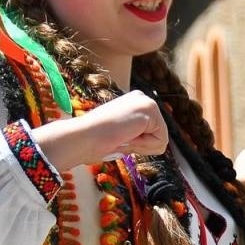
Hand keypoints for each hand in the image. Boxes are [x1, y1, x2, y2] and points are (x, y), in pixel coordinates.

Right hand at [33, 92, 169, 170]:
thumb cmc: (94, 141)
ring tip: (122, 136)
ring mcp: (147, 102)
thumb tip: (158, 144)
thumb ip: (136, 136)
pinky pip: (160, 141)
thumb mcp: (120, 136)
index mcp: (133, 104)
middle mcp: (142, 98)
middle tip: (119, 138)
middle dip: (141, 146)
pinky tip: (127, 135)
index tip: (117, 138)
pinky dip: (144, 146)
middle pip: (159, 136)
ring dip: (142, 146)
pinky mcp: (150, 109)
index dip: (136, 144)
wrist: (83, 137)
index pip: (151, 134)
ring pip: (161, 140)